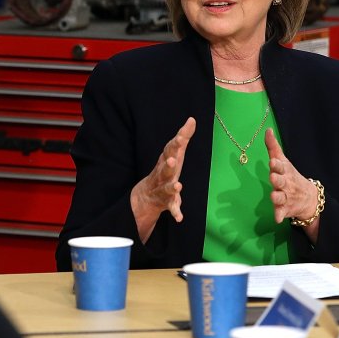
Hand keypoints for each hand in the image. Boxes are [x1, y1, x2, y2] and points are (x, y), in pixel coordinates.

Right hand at [130, 117, 195, 241]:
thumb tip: (192, 119)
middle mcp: (163, 174)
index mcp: (166, 161)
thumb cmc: (165, 170)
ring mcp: (163, 189)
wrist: (146, 196)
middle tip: (173, 160)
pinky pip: (171, 208)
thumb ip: (183, 137)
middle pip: (165, 168)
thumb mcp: (174, 153)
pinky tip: (180, 218)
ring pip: (166, 188)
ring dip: (171, 187)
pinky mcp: (167, 203)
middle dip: (169, 164)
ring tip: (178, 185)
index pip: (170, 151)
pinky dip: (176, 212)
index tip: (182, 136)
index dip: (175, 144)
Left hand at [264, 128, 320, 243]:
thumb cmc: (290, 175)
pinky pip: (281, 213)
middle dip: (277, 179)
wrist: (309, 197)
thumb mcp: (283, 160)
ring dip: (277, 197)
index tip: (272, 162)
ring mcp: (286, 196)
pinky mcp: (285, 208)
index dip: (276, 165)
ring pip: (281, 197)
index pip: (280, 166)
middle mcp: (285, 183)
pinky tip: (277, 218)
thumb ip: (273, 146)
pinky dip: (279, 215)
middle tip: (273, 177)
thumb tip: (267, 130)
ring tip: (273, 196)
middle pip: (281, 181)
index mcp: (284, 171)